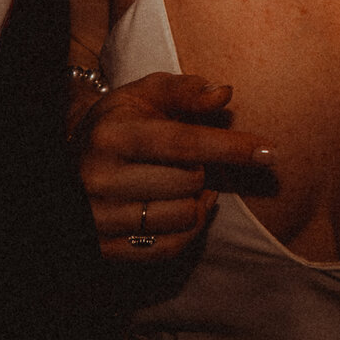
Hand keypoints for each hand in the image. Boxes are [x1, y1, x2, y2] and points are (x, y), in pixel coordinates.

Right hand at [76, 72, 275, 262]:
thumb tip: (224, 94)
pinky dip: (187, 229)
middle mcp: (101, 178)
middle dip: (202, 169)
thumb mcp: (144, 95)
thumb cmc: (119, 122)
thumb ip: (185, 91)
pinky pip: (170, 247)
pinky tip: (180, 209)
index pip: (185, 144)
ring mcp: (100, 217)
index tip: (269, 152)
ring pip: (184, 216)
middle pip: (190, 181)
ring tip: (182, 183)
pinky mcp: (105, 248)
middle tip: (189, 161)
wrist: (70, 158)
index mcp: (114, 136)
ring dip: (197, 200)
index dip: (232, 148)